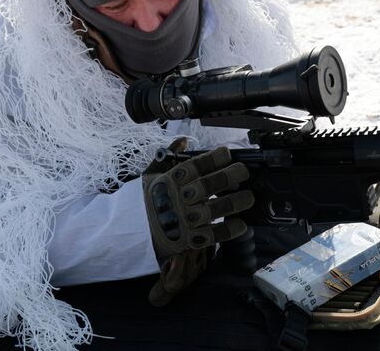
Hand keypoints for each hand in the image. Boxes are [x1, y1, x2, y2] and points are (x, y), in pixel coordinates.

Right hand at [143, 138, 252, 304]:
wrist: (130, 232)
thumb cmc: (145, 200)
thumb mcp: (151, 174)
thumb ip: (168, 157)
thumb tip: (183, 140)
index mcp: (171, 180)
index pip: (196, 165)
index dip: (214, 158)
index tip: (228, 153)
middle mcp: (180, 198)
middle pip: (210, 185)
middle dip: (231, 176)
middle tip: (244, 172)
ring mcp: (185, 219)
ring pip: (215, 209)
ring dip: (235, 202)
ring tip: (249, 197)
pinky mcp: (189, 239)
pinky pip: (212, 235)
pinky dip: (228, 230)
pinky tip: (240, 225)